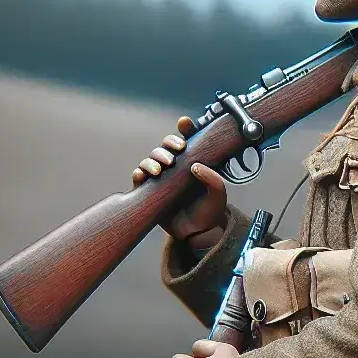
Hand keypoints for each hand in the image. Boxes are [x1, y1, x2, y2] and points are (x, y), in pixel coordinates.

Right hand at [131, 127, 229, 243]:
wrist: (197, 233)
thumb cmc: (209, 211)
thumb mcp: (219, 195)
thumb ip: (214, 179)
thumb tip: (196, 166)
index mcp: (192, 161)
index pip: (187, 139)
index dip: (185, 128)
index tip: (184, 123)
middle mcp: (175, 166)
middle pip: (164, 146)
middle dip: (167, 145)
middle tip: (174, 154)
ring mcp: (161, 177)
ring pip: (150, 159)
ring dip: (152, 160)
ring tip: (160, 170)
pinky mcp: (149, 191)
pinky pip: (138, 177)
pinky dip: (138, 173)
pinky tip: (142, 176)